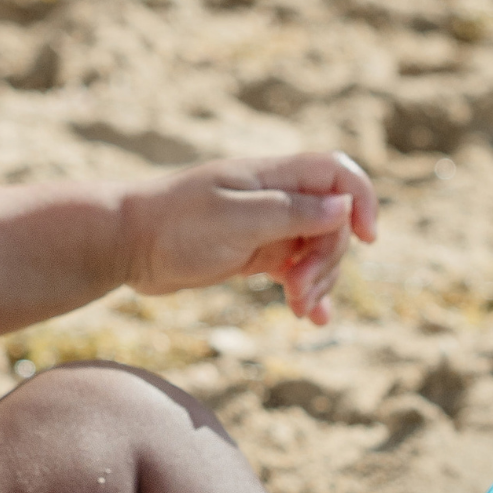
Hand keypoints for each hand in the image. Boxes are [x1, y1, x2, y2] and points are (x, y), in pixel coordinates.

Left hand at [120, 151, 378, 327]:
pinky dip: (307, 292)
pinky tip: (311, 318)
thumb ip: (291, 212)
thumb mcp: (236, 219)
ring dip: (317, 281)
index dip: (362, 201)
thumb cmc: (174, 226)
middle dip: (329, 260)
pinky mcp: (254, 254)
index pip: (339, 174)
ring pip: (318, 250)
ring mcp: (266, 226)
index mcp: (273, 176)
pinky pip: (296, 270)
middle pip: (334, 222)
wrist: (124, 245)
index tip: (368, 239)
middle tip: (301, 290)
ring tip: (297, 308)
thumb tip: (344, 208)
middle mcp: (276, 197)